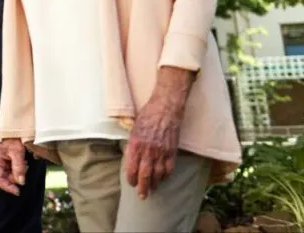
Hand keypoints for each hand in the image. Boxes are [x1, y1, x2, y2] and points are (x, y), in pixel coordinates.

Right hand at [0, 138, 27, 195]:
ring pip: (7, 176)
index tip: (18, 192)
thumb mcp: (18, 153)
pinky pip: (9, 172)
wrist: (14, 132)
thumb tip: (21, 182)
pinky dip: (16, 170)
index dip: (7, 187)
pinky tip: (21, 163)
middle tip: (25, 168)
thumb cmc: (14, 140)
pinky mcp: (2, 163)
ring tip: (24, 163)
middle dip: (15, 177)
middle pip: (3, 178)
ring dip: (17, 173)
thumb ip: (19, 168)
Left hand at [124, 69, 190, 198]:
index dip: (131, 178)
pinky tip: (163, 179)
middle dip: (143, 187)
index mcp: (135, 144)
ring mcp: (161, 151)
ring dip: (154, 184)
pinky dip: (165, 176)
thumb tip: (131, 158)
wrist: (165, 107)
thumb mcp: (134, 128)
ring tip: (152, 190)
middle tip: (142, 195)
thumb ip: (133, 144)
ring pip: (157, 174)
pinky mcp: (172, 151)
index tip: (131, 183)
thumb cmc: (147, 115)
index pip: (131, 167)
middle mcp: (148, 150)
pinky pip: (169, 168)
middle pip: (144, 175)